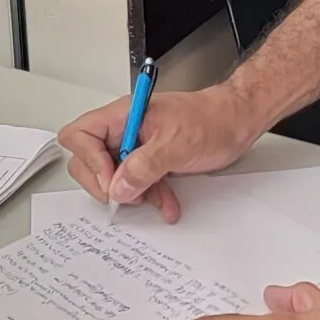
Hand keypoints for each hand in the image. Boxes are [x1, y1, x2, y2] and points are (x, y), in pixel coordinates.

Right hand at [58, 85, 263, 222]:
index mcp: (124, 115)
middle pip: (89, 159)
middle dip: (106, 182)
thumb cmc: (213, 119)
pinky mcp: (152, 160)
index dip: (89, 161)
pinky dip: (150, 196)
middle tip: (124, 194)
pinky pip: (138, 183)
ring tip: (151, 200)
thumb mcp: (176, 144)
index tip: (113, 179)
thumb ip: (143, 166)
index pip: (80, 135)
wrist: (239, 122)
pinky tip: (166, 204)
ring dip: (131, 195)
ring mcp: (137, 146)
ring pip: (115, 177)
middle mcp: (125, 129)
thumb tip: (118, 187)